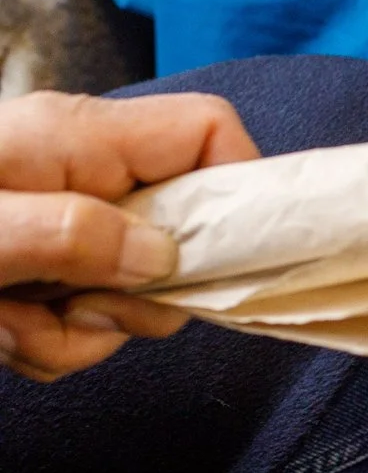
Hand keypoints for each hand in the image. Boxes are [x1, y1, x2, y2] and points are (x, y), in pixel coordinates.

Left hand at [0, 90, 256, 378]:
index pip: (209, 130)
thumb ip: (72, 234)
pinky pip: (79, 322)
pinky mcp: (37, 266)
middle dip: (138, 298)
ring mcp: (60, 223)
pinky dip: (41, 342)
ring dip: (74, 335)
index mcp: (79, 138)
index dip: (238, 185)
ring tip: (4, 324)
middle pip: (181, 232)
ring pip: (128, 294)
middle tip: (75, 311)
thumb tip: (160, 260)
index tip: (214, 260)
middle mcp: (81, 175)